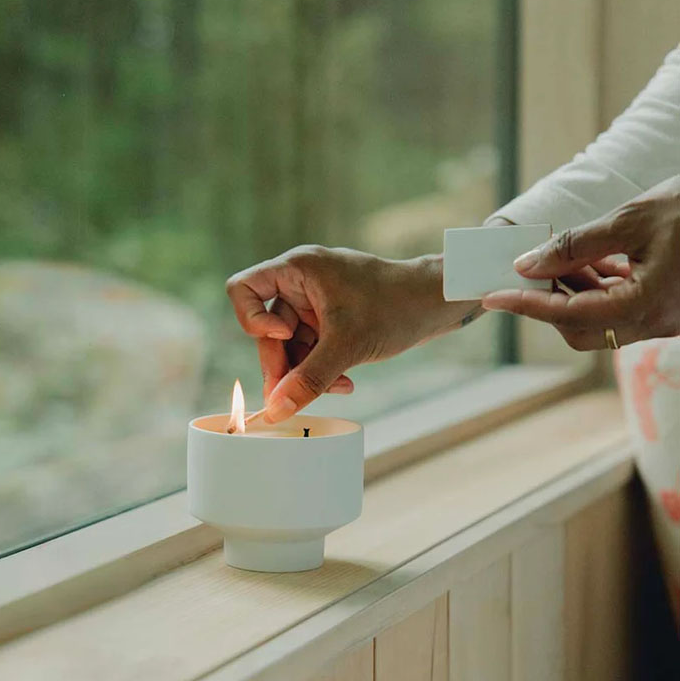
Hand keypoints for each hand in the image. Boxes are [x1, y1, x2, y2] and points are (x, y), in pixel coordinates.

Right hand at [226, 245, 479, 421]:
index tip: (285, 335)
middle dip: (284, 365)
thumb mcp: (349, 346)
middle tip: (294, 396)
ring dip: (308, 373)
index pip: (243, 289)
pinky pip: (311, 348)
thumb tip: (276, 410)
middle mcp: (301, 282)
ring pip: (291, 346)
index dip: (252, 321)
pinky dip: (323, 368)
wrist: (437, 304)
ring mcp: (316, 301)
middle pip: (267, 329)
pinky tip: (346, 383)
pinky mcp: (331, 319)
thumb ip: (309, 379)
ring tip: (337, 388)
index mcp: (298, 269)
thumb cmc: (395, 307)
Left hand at [481, 176, 679, 349]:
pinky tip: (591, 260)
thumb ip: (575, 246)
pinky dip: (599, 288)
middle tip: (524, 274)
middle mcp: (654, 323)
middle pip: (580, 329)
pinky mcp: (668, 308)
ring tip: (557, 260)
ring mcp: (663, 319)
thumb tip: (527, 265)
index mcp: (644, 307)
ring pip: (600, 320)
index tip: (491, 297)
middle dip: (548, 303)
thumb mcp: (631, 220)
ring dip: (573, 294)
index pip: (566, 315)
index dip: (525, 305)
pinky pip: (621, 308)